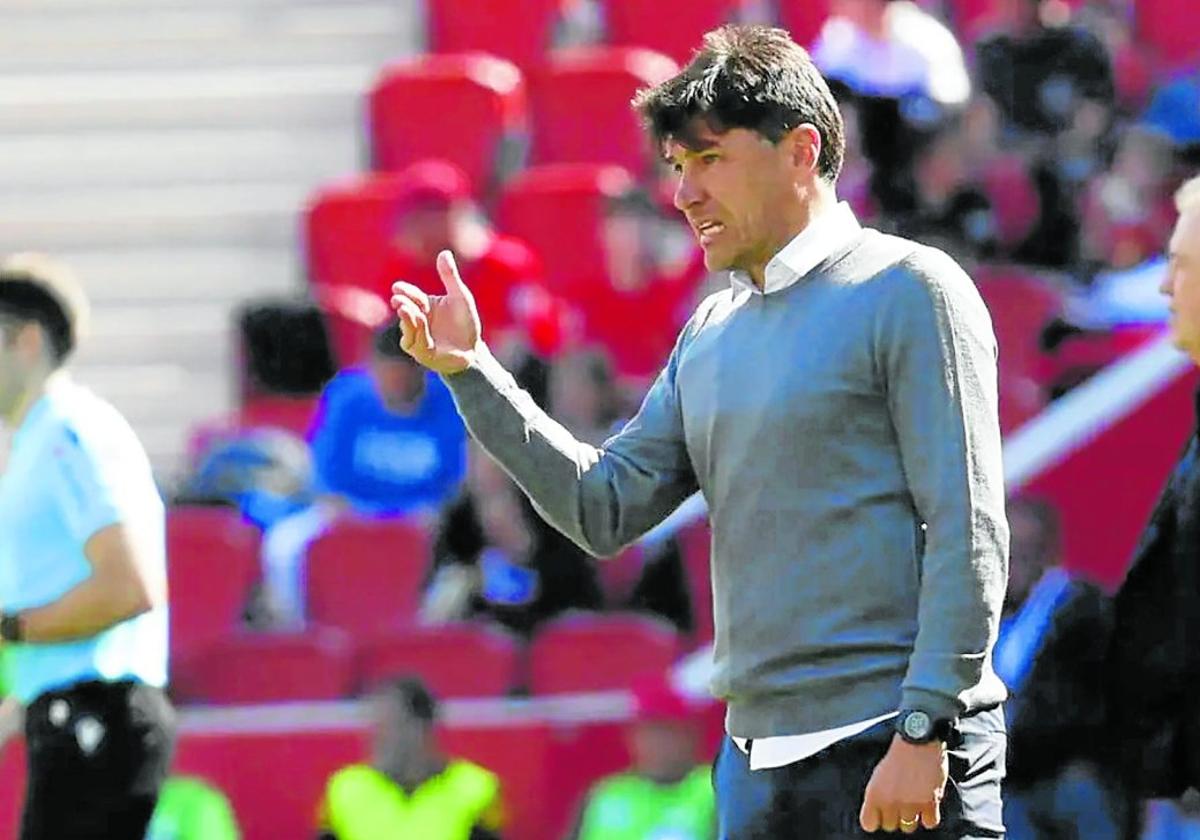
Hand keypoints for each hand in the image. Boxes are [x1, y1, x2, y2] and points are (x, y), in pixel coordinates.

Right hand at [390, 250, 481, 374]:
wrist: (473, 349)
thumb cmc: (465, 322)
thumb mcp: (460, 297)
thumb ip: (450, 277)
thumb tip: (444, 252)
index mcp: (424, 305)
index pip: (411, 295)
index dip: (405, 291)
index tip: (397, 287)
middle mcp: (417, 321)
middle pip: (406, 310)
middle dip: (402, 304)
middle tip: (398, 299)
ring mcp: (417, 337)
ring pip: (407, 329)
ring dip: (406, 319)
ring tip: (407, 310)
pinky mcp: (422, 353)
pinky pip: (416, 344)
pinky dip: (416, 334)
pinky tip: (419, 324)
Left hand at [859, 735, 947, 832]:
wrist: (918, 740)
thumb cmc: (898, 755)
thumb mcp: (878, 774)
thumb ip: (877, 795)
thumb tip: (878, 814)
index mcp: (874, 794)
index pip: (868, 824)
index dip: (875, 820)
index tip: (880, 815)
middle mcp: (890, 802)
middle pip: (889, 826)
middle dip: (894, 817)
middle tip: (900, 804)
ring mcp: (910, 803)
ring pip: (908, 827)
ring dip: (912, 817)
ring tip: (914, 803)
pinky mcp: (930, 802)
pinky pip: (929, 823)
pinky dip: (930, 817)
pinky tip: (928, 806)